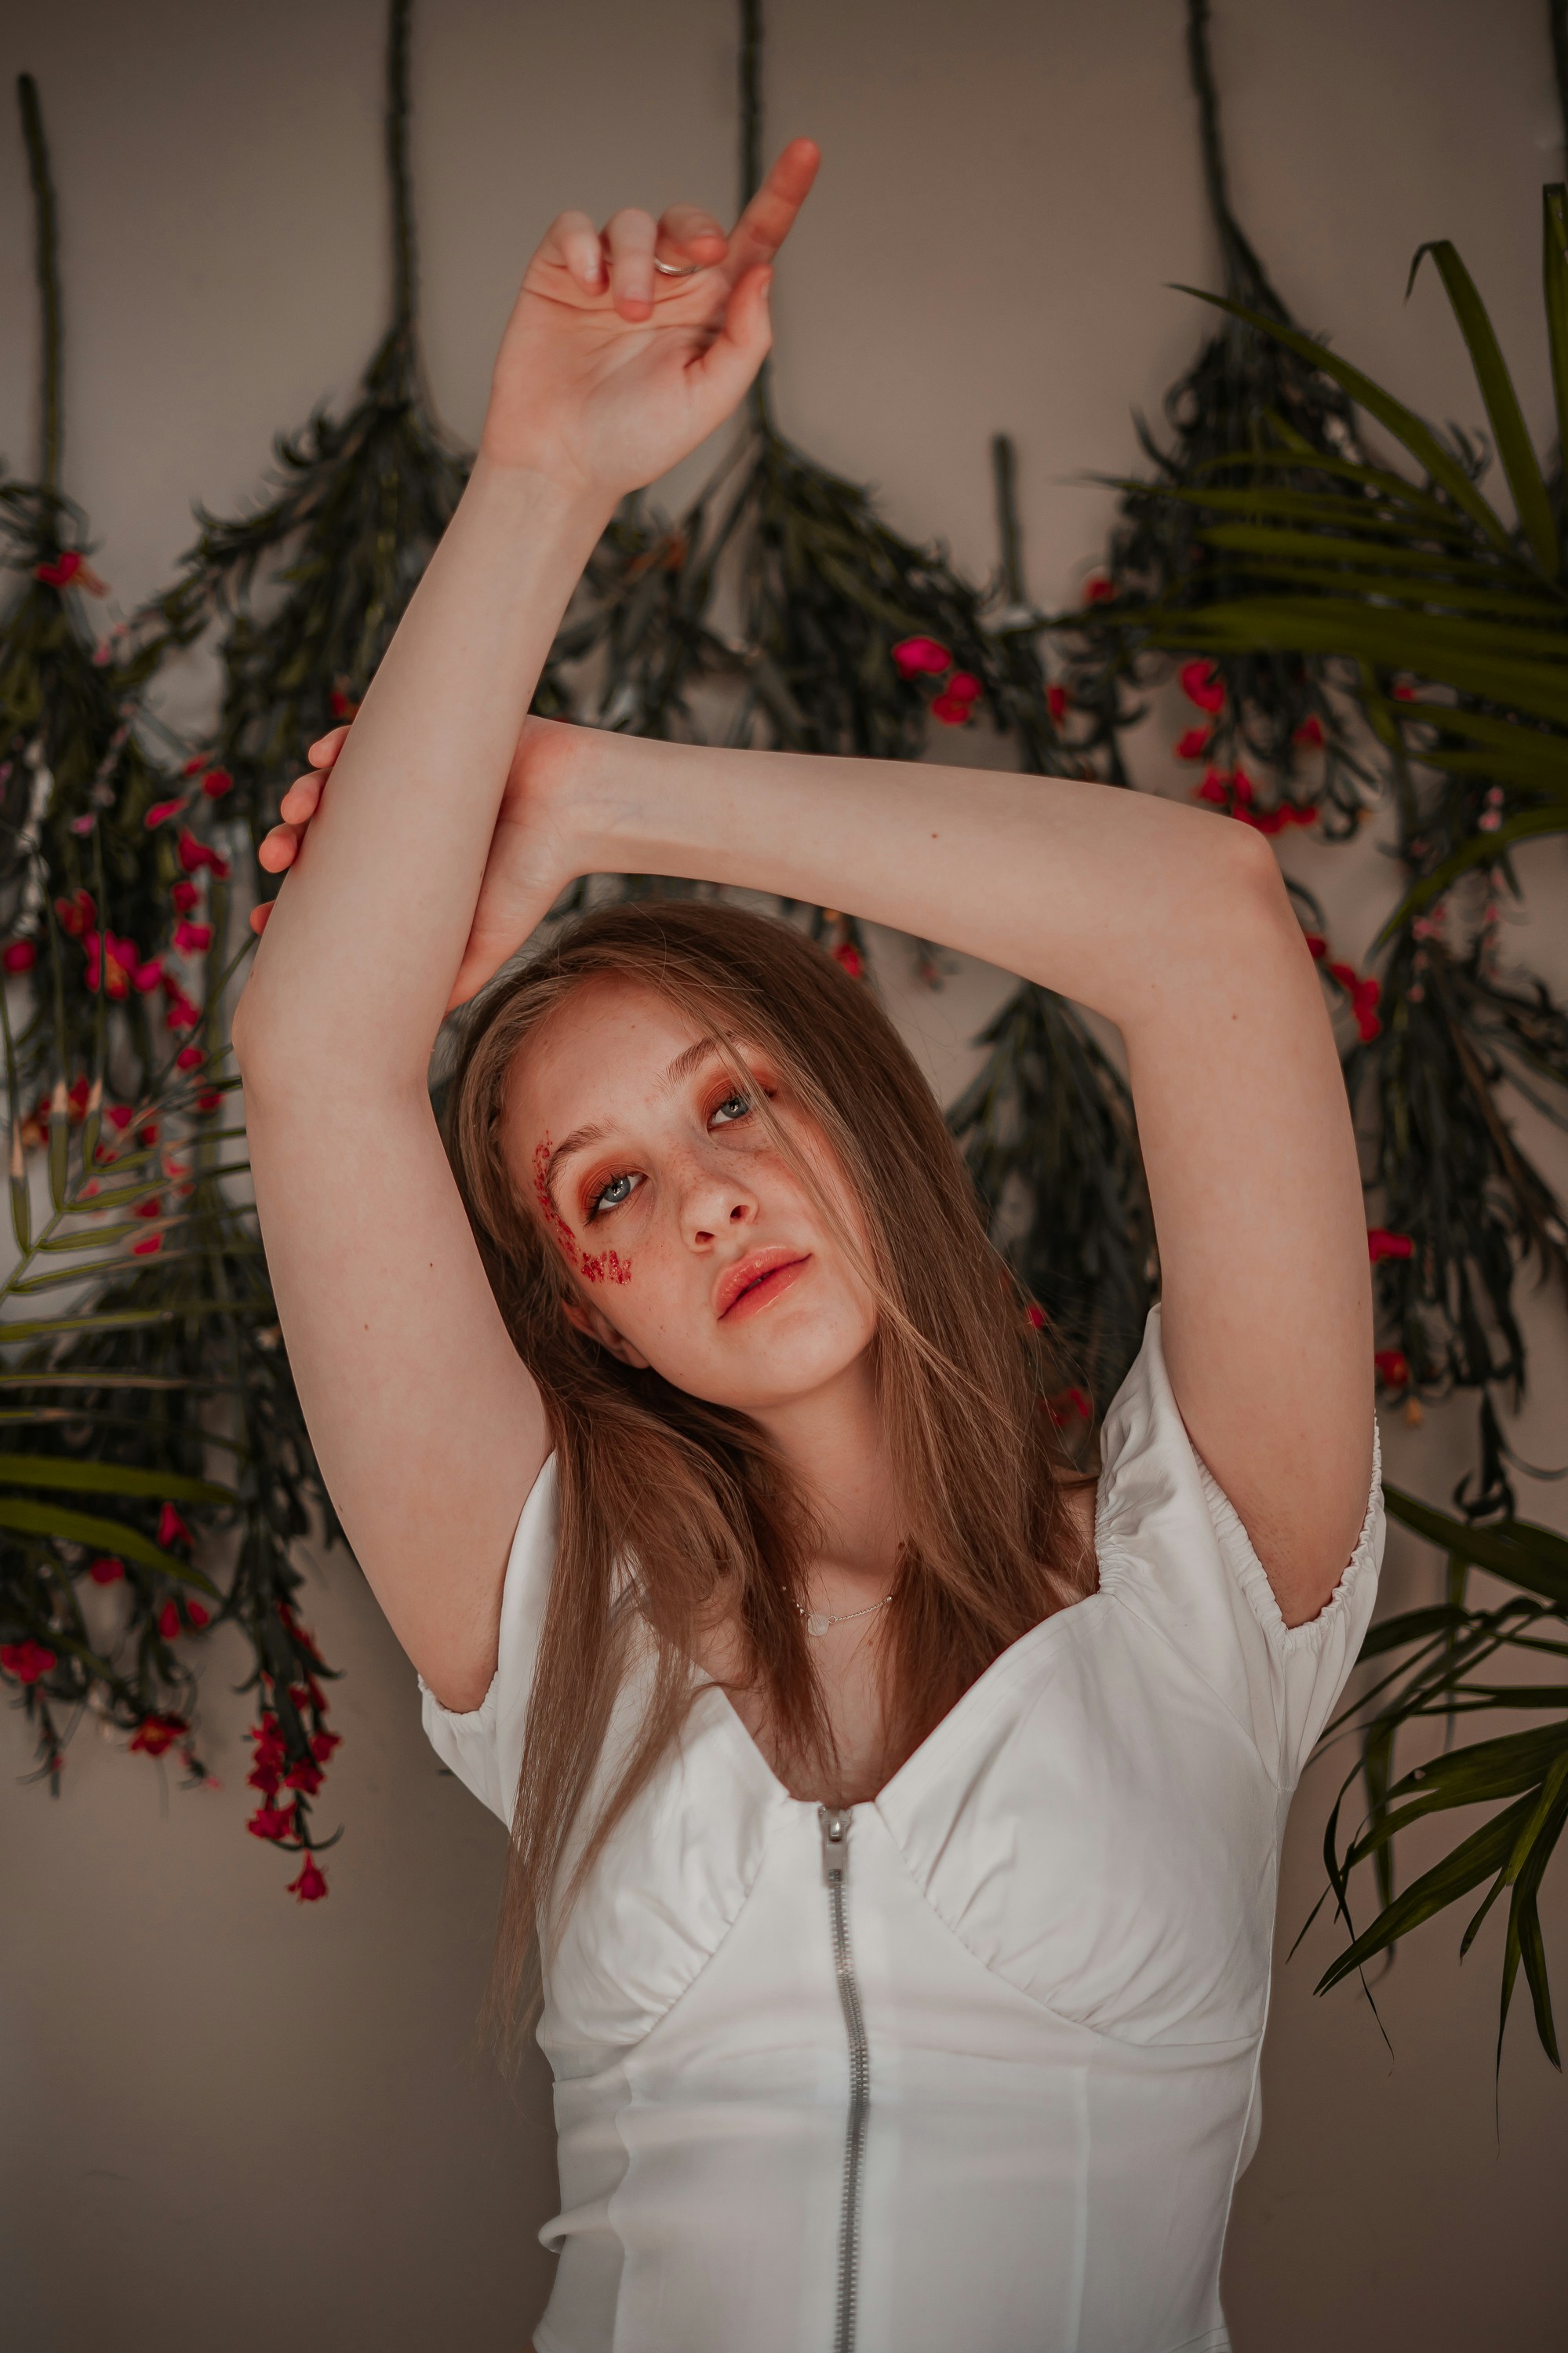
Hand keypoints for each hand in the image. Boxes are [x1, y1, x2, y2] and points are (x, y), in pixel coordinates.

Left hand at [254, 716, 584, 1010]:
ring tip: (296, 809)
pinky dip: (333, 744)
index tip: (261, 922)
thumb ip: (444, 987)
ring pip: (328, 786)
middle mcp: (390, 825)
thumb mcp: (481, 947)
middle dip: (283, 844)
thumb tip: (398, 1048)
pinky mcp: (414, 734)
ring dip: (299, 794)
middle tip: (275, 859)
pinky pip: (359, 735)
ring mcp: (399, 779)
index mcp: (395, 872)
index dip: (285, 904)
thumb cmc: (532, 878)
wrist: (575, 809)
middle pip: (315, 834)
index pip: (326, 888)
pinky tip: (322, 759)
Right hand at [480, 138, 818, 497]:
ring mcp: (612, 276)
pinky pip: (576, 227)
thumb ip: (745, 338)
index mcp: (709, 313)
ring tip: (627, 313)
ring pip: (634, 225)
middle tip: (699, 256)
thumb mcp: (708, 400)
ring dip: (636, 262)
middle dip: (697, 227)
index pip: (752, 242)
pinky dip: (583, 244)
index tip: (807, 152)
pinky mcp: (560, 273)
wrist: (559, 464)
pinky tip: (587, 283)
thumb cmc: (635, 442)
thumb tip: (762, 272)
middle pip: (690, 221)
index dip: (781, 196)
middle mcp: (665, 286)